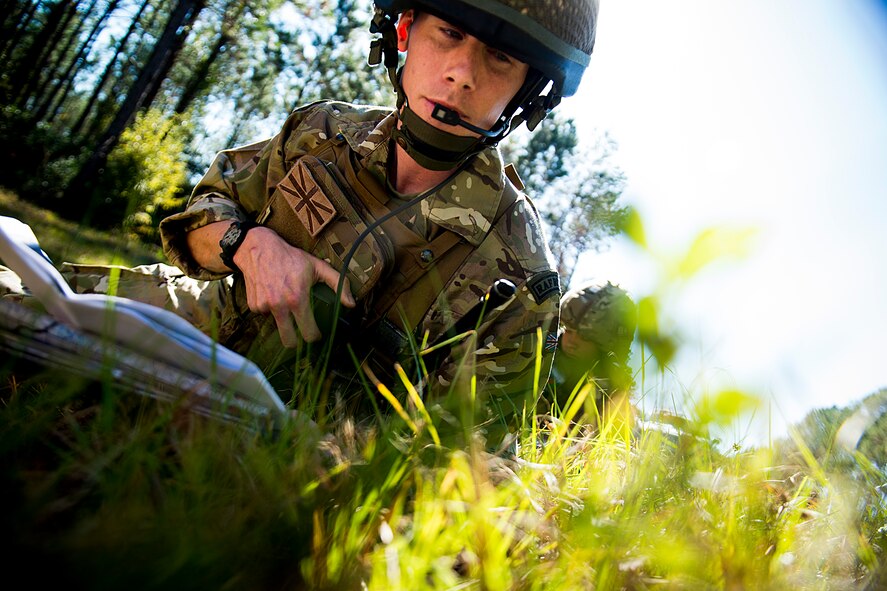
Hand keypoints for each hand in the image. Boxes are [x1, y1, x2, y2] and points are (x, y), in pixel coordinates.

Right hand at [233, 226, 354, 344]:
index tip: (316, 334)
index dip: (315, 336)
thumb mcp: (318, 267)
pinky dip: (270, 310)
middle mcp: (279, 305)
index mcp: (297, 299)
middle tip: (301, 333)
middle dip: (297, 342)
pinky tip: (273, 295)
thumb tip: (351, 304)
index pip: (308, 333)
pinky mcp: (253, 305)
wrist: (259, 248)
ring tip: (286, 304)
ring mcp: (264, 306)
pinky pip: (265, 315)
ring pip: (276, 326)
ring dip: (282, 320)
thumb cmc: (291, 257)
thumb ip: (338, 284)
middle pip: (289, 341)